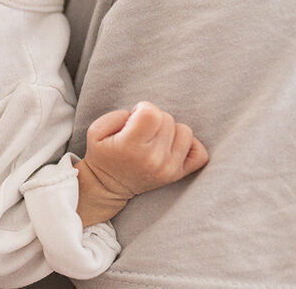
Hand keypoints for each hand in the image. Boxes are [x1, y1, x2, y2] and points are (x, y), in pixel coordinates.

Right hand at [75, 102, 209, 225]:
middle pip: (167, 119)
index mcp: (131, 146)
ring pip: (184, 131)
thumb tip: (141, 114)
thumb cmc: (102, 155)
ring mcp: (169, 168)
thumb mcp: (95, 131)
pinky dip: (189, 145)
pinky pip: (200, 153)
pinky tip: (172, 145)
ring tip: (154, 138)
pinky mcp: (178, 174)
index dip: (142, 109)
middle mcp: (154, 158)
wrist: (108, 187)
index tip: (133, 118)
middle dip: (153, 119)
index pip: (151, 113)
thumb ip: (117, 115)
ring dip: (170, 130)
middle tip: (140, 131)